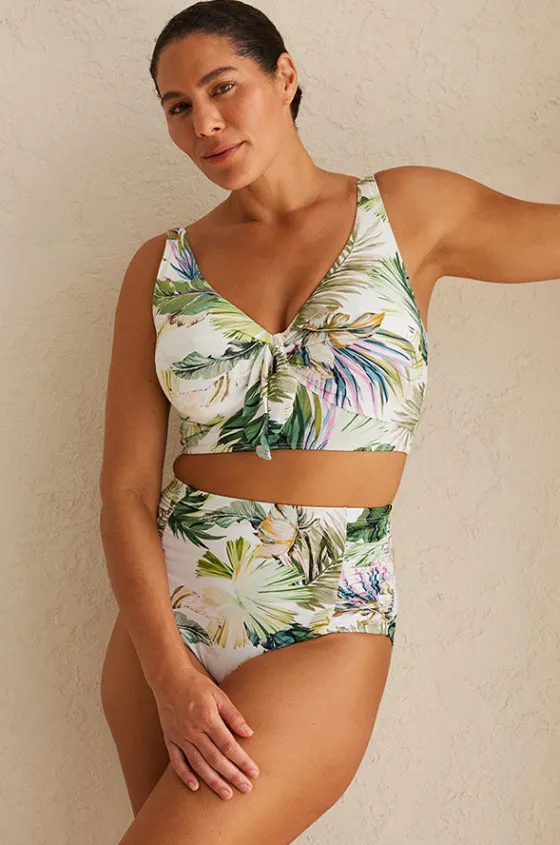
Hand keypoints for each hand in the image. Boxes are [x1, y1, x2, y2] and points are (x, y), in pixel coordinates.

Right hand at [152, 664, 259, 799]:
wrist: (169, 679)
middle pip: (216, 759)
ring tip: (226, 794)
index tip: (254, 772)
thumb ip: (234, 716)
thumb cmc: (197, 685)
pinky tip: (195, 787)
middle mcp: (193, 731)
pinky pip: (177, 762)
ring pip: (198, 765)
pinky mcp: (170, 739)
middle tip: (246, 789)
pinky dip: (185, 776)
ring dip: (213, 781)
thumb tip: (249, 733)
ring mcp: (180, 737)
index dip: (242, 761)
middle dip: (232, 775)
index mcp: (208, 718)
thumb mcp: (219, 695)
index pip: (228, 746)